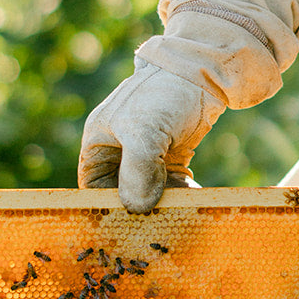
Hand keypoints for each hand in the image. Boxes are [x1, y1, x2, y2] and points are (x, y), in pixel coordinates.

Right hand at [79, 62, 224, 212]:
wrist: (204, 74)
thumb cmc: (164, 96)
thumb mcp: (144, 131)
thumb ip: (137, 169)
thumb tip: (137, 208)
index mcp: (100, 143)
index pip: (93, 186)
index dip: (107, 207)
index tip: (128, 225)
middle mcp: (119, 152)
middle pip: (122, 194)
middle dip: (140, 210)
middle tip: (159, 225)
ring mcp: (147, 156)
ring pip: (150, 193)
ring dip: (166, 205)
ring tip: (182, 211)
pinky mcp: (171, 158)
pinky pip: (171, 186)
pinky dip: (181, 195)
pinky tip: (195, 199)